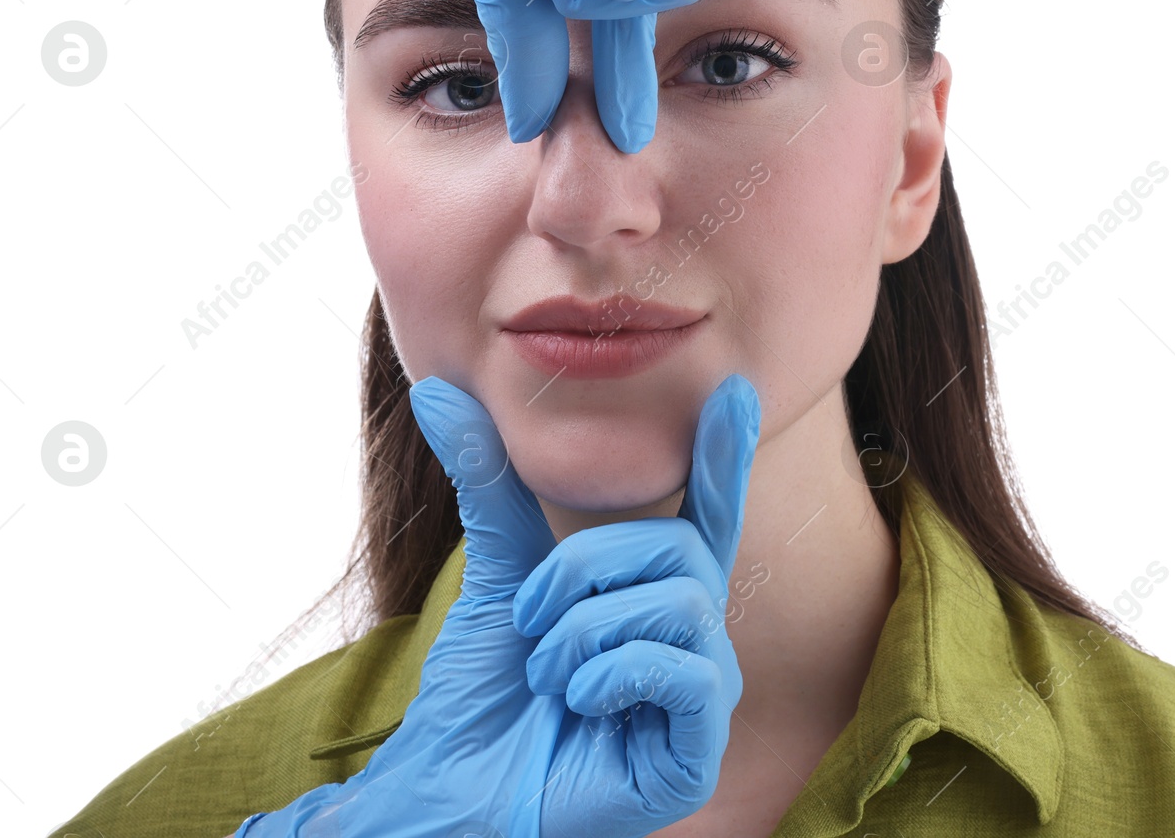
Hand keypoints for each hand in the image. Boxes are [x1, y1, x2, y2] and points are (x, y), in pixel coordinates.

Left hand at [232, 372, 761, 837]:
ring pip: (681, 603)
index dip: (725, 458)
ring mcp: (701, 696)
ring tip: (550, 673)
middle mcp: (693, 637)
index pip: (709, 515)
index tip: (735, 394)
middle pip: (678, 549)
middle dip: (584, 570)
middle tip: (533, 621)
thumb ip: (485, 480)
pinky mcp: (698, 749)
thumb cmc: (489, 688)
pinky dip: (610, 675)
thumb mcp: (500, 569)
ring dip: (586, 631)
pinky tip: (577, 704)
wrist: (460, 781)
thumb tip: (439, 392)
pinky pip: (684, 670)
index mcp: (657, 593)